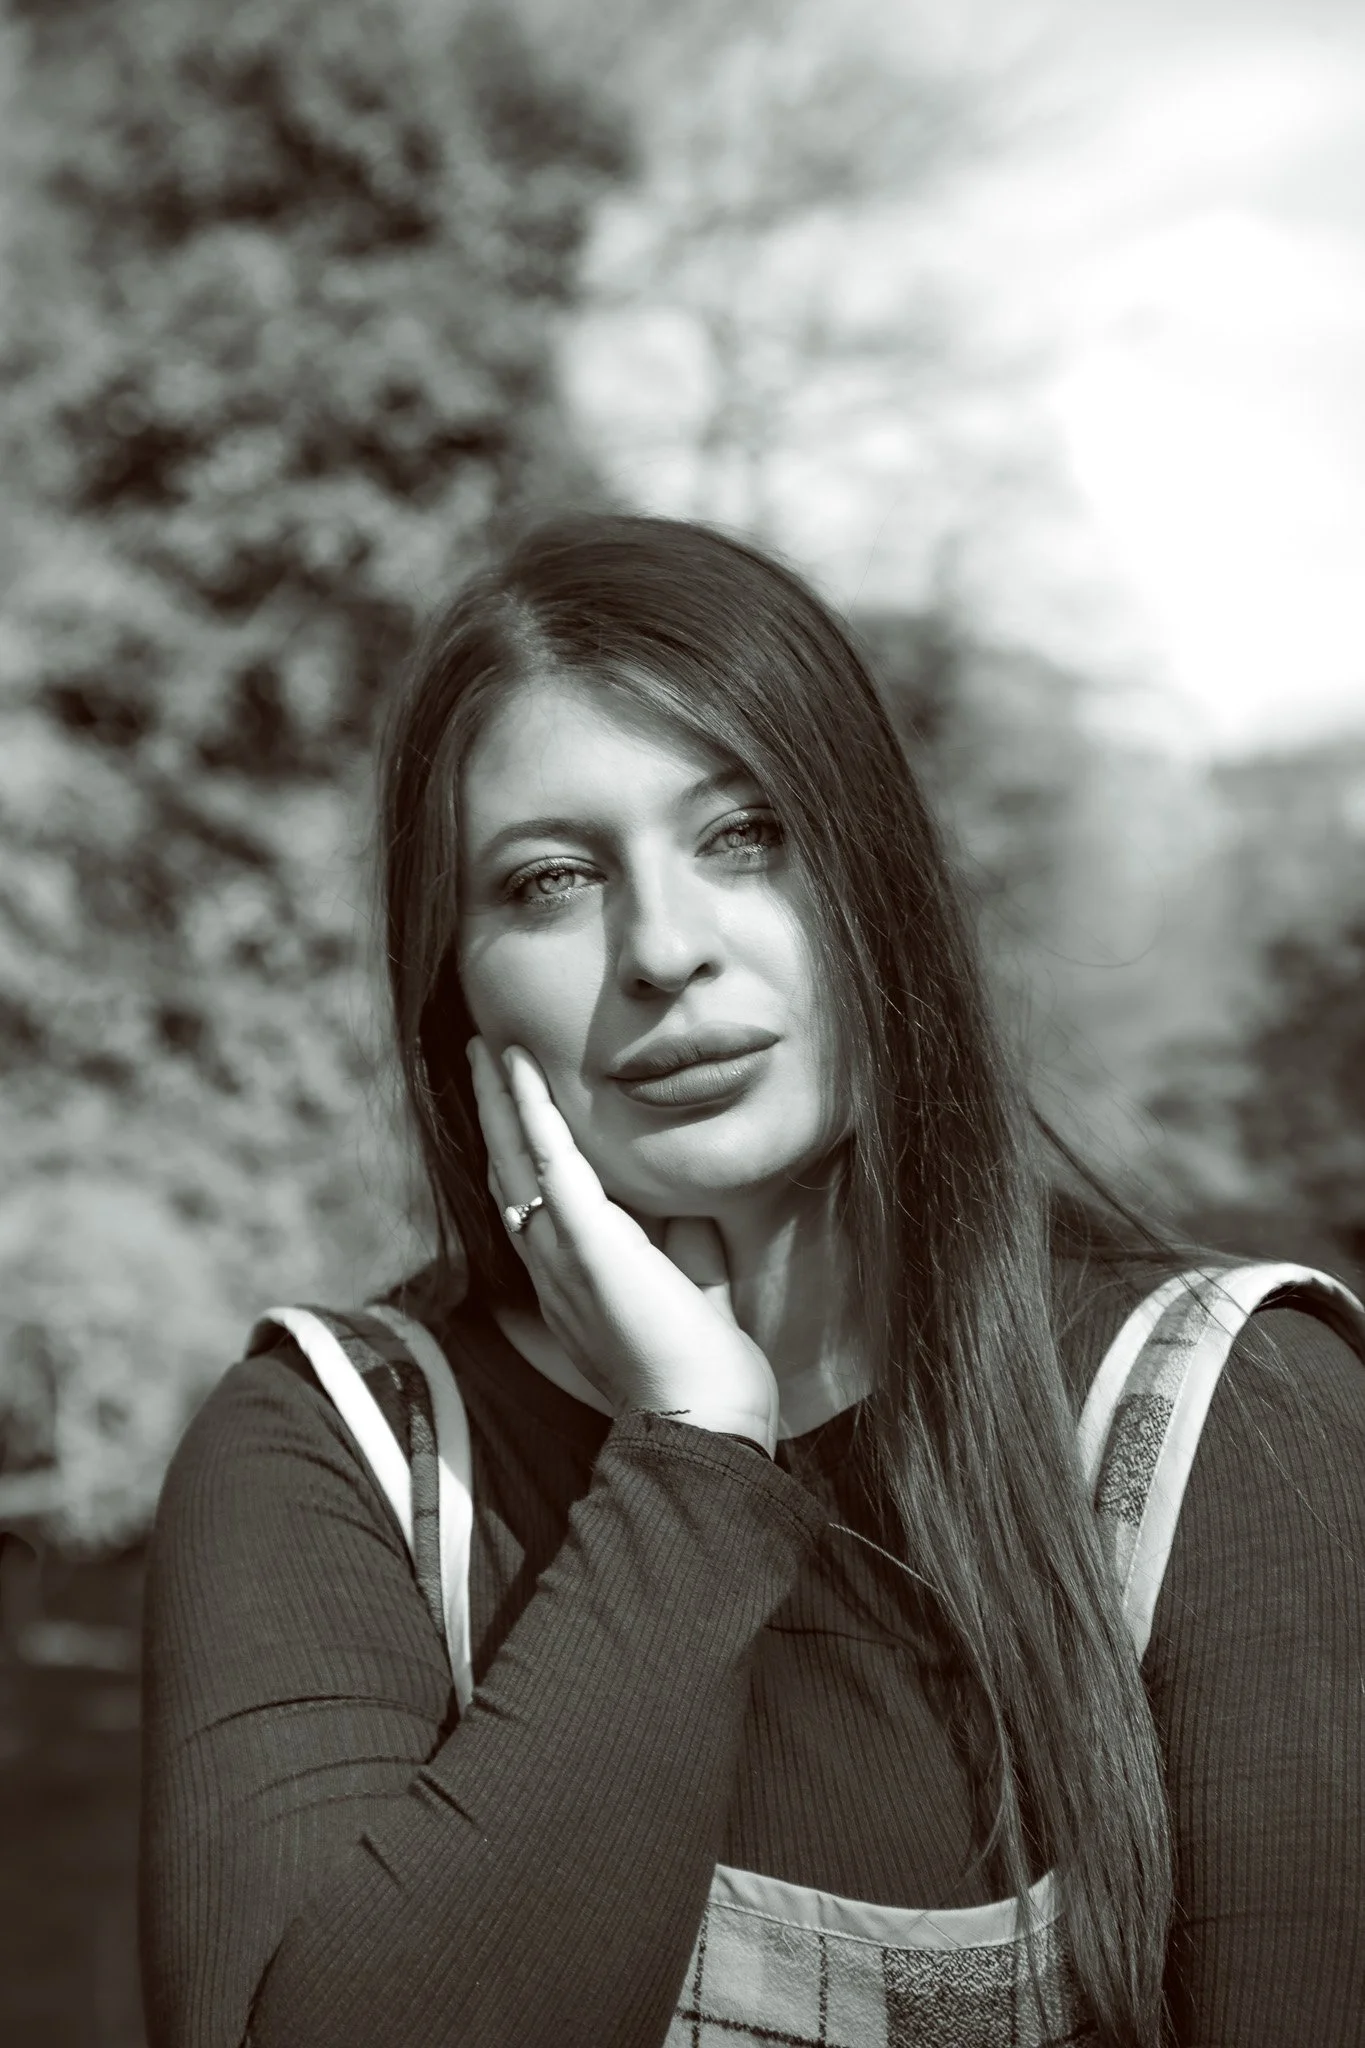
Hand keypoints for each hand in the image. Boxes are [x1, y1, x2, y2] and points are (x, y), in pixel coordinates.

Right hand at [467, 1038, 779, 1454]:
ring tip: (489, 1047)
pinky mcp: (589, 1246)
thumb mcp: (688, 1284)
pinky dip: (535, 1113)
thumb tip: (683, 1199)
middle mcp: (550, 1266)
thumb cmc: (703, 1363)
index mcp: (571, 1278)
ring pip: (516, 1160)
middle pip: (506, 1171)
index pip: (530, 1201)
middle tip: (480, 1054)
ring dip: (501, 1098)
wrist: (708, 1417)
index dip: (515, 1147)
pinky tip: (523, 1072)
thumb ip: (678, 1243)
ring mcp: (562, 1257)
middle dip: (492, 1110)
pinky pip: (551, 1165)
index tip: (510, 1100)